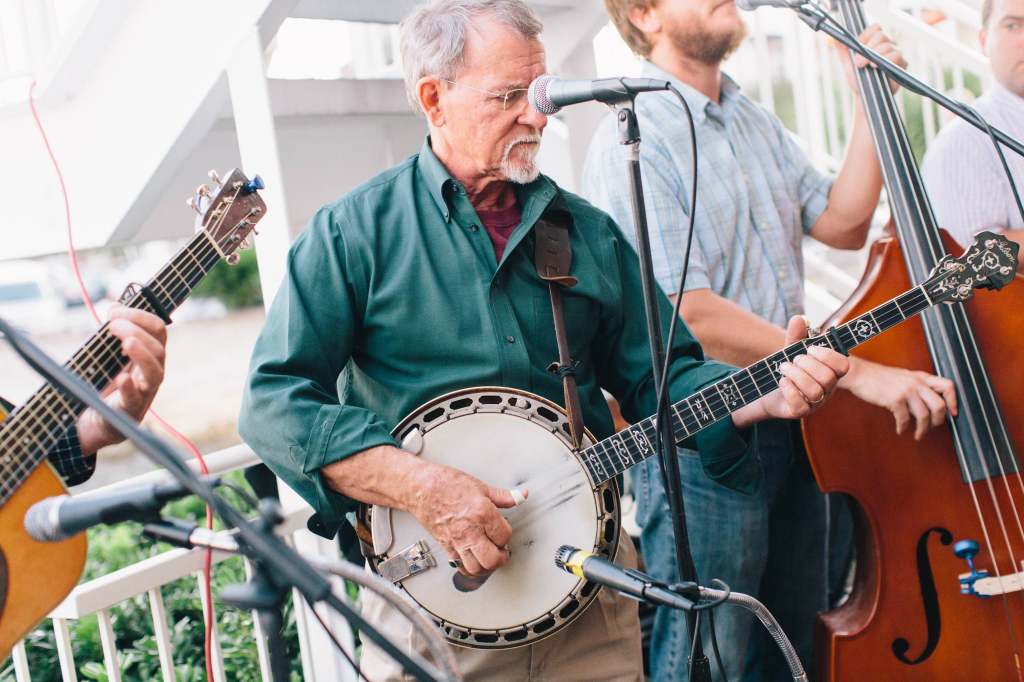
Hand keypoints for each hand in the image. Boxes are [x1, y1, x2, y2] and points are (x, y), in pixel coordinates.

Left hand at [76, 306, 167, 454]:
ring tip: (126, 343)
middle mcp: (152, 373)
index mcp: (150, 356)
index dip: (140, 316)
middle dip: (138, 331)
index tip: (114, 310)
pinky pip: (135, 399)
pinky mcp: (129, 410)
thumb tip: (114, 305)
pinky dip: (129, 388)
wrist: (99, 420)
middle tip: (113, 324)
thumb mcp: (111, 354)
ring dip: (142, 355)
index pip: (158, 330)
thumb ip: (116, 333)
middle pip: (159, 349)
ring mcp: (144, 392)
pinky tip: (121, 378)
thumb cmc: (106, 384)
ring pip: (155, 372)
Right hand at [409, 461, 525, 576]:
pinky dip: (470, 568)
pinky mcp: (446, 547)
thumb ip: (503, 496)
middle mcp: (470, 531)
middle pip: (492, 559)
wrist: (421, 488)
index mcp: (482, 513)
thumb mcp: (480, 486)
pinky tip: (474, 560)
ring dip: (486, 566)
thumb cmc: (446, 484)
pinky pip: (460, 567)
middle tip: (502, 550)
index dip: (507, 535)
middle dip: (501, 557)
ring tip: (489, 556)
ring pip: (476, 568)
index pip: (504, 535)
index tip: (504, 531)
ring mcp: (457, 541)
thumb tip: (521, 496)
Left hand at [736, 317, 848, 425]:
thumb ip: (796, 336)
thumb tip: (799, 318)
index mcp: (830, 372)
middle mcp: (826, 389)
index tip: (810, 348)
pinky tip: (782, 381)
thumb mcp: (791, 350)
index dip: (827, 355)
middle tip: (794, 360)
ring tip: (784, 368)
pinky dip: (790, 390)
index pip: (843, 365)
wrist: (768, 392)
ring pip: (815, 391)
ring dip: (796, 375)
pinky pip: (800, 405)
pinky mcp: (799, 412)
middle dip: (807, 364)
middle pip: (828, 378)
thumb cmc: (788, 370)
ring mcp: (814, 402)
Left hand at [839, 24, 906, 93]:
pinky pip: (897, 56)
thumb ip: (842, 49)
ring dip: (876, 55)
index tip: (858, 45)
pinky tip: (877, 67)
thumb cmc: (857, 79)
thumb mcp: (847, 63)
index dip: (866, 35)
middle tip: (858, 62)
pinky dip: (887, 60)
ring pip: (889, 46)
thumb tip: (834, 37)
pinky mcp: (902, 64)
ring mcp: (895, 54)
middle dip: (869, 48)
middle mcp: (887, 45)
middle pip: (882, 36)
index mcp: (875, 42)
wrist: (864, 95)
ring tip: (868, 66)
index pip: (876, 28)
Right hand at [840, 357, 956, 439]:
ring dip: (922, 430)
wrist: (860, 374)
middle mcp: (917, 383)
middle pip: (939, 405)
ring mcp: (906, 391)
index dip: (954, 401)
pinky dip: (903, 428)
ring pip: (924, 416)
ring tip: (918, 434)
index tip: (953, 413)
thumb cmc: (879, 377)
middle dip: (938, 421)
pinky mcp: (895, 399)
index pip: (948, 386)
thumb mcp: (904, 377)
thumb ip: (918, 386)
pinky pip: (904, 419)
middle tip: (933, 427)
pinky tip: (901, 429)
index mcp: (921, 377)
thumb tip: (927, 405)